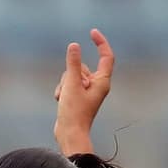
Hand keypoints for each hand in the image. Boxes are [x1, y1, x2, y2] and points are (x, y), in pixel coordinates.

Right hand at [53, 28, 114, 155]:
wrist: (69, 135)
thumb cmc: (74, 112)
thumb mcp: (72, 83)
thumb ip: (73, 63)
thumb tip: (74, 46)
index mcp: (102, 82)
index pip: (106, 57)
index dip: (101, 43)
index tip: (92, 33)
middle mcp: (97, 86)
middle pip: (82, 66)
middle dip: (72, 73)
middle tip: (72, 89)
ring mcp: (87, 92)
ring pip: (72, 75)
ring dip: (65, 83)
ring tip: (65, 98)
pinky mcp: (78, 97)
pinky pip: (68, 84)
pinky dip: (63, 90)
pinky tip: (60, 101)